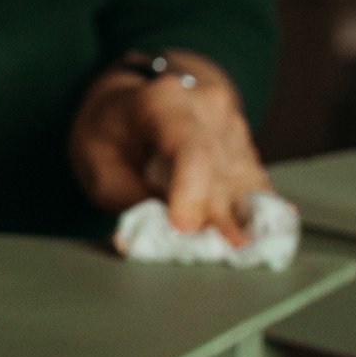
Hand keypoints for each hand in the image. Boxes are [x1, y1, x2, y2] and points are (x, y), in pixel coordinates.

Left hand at [69, 52, 268, 240]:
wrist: (133, 101)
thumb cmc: (109, 133)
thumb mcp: (98, 166)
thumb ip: (129, 198)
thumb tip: (167, 233)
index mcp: (162, 103)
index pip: (191, 149)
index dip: (192, 191)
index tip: (184, 228)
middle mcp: (206, 106)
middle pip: (221, 171)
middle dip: (218, 219)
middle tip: (214, 255)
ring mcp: (232, 122)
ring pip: (245, 181)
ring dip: (238, 219)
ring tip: (233, 251)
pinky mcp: (245, 143)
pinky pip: (255, 183)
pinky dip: (253, 212)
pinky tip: (258, 234)